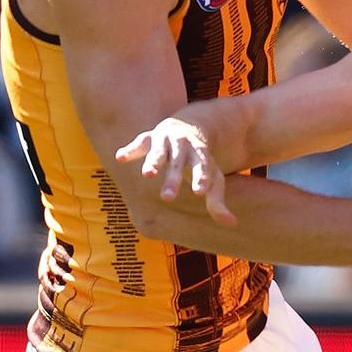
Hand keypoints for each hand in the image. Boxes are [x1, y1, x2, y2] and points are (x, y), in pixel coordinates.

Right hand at [116, 119, 236, 226]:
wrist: (188, 127)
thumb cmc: (200, 161)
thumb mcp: (212, 178)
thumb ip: (217, 201)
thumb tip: (231, 224)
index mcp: (200, 154)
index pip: (202, 167)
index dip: (201, 178)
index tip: (200, 192)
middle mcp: (183, 146)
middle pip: (179, 163)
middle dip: (173, 179)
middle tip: (167, 198)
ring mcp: (165, 140)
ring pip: (159, 152)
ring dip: (153, 162)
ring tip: (147, 175)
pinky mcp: (149, 138)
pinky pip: (139, 142)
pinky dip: (130, 149)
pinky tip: (120, 158)